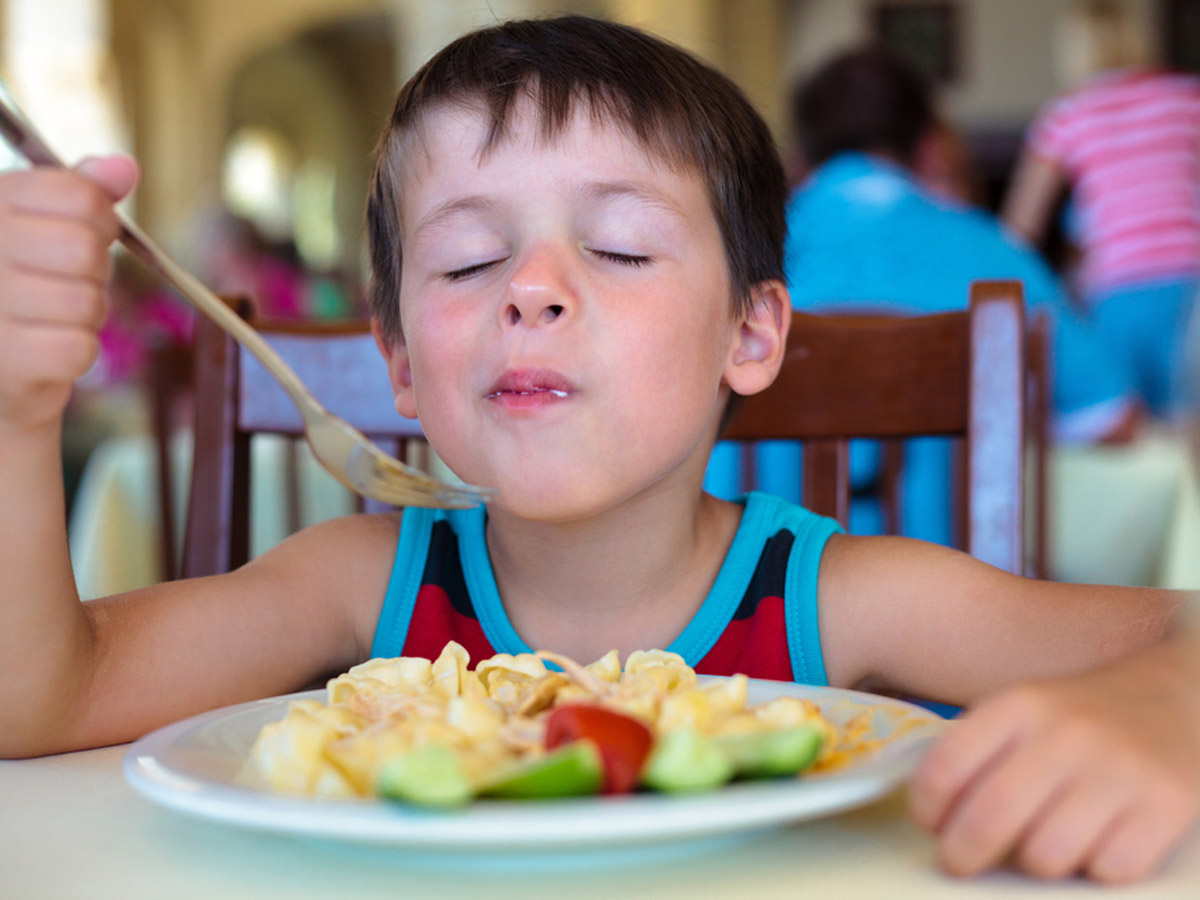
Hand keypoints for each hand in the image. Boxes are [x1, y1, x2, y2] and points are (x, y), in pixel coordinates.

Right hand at [0, 155, 137, 432]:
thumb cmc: (20, 284)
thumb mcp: (43, 223)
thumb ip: (83, 192)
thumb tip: (124, 166)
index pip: (79, 195)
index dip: (100, 221)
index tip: (83, 234)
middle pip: (86, 249)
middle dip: (93, 272)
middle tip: (65, 282)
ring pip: (86, 301)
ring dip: (85, 315)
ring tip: (51, 316)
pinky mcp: (4, 358)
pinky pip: (79, 347)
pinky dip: (76, 351)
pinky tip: (45, 348)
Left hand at [909, 650, 1199, 882]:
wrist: (1175, 696)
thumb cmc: (1081, 717)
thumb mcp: (1022, 711)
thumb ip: (978, 753)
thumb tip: (938, 817)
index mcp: (1019, 706)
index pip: (946, 766)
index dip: (927, 809)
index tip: (932, 825)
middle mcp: (1067, 733)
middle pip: (990, 817)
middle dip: (962, 854)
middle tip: (960, 861)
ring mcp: (1119, 770)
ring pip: (1046, 855)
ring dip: (1035, 863)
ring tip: (1041, 845)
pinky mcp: (1167, 805)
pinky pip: (1109, 871)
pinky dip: (1095, 869)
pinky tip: (1096, 843)